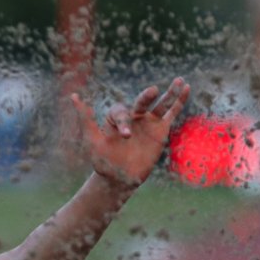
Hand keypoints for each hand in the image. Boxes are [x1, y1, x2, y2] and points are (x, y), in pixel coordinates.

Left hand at [72, 76, 189, 184]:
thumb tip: (73, 96)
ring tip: (179, 80)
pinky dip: (179, 103)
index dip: (123, 121)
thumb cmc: (103, 161)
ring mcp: (147, 123)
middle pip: (141, 101)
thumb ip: (85, 119)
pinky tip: (186, 89)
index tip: (126, 136)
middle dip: (146, 97)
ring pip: (159, 104)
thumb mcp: (91, 140)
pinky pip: (171, 114)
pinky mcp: (160, 131)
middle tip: (152, 91)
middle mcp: (133, 117)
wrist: (119, 179)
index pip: (120, 111)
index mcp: (116, 117)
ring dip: (169, 92)